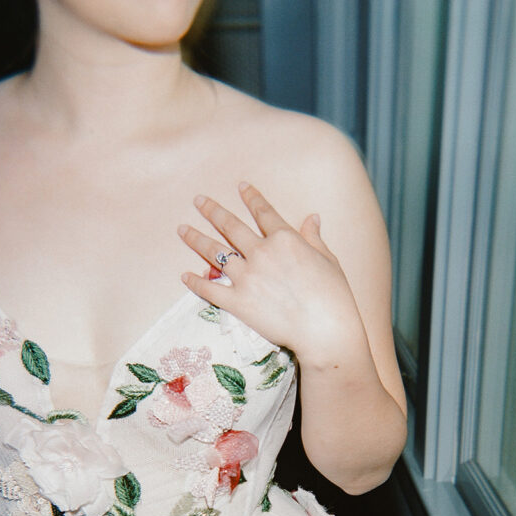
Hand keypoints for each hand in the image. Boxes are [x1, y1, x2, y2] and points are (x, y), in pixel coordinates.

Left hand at [177, 182, 361, 361]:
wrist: (324, 328)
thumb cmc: (333, 296)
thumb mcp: (328, 260)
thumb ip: (314, 238)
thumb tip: (312, 217)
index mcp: (285, 239)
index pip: (263, 212)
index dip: (251, 197)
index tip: (241, 186)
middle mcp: (262, 253)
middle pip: (231, 227)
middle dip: (213, 211)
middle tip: (198, 200)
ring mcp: (247, 277)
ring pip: (215, 252)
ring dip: (196, 239)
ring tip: (182, 229)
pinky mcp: (238, 302)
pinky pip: (211, 289)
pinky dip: (196, 282)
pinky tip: (184, 276)